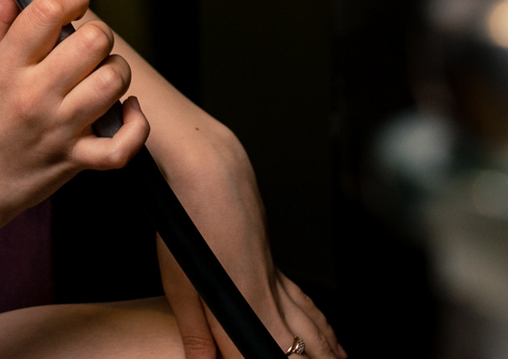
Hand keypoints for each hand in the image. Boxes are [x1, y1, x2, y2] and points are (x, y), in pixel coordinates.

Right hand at [0, 0, 149, 233]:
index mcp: (5, 66)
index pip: (47, 10)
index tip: (72, 2)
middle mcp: (33, 95)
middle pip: (91, 43)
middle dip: (97, 34)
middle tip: (86, 44)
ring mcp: (57, 131)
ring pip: (112, 84)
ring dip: (115, 71)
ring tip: (100, 74)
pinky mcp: (74, 161)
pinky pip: (122, 146)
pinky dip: (135, 126)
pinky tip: (127, 109)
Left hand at [154, 177, 343, 358]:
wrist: (210, 166)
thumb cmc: (188, 216)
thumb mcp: (179, 282)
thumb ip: (194, 330)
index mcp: (246, 304)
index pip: (272, 353)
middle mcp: (268, 293)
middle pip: (306, 345)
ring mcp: (275, 276)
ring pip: (313, 324)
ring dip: (328, 349)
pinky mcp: (273, 261)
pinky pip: (306, 301)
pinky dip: (322, 322)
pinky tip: (326, 331)